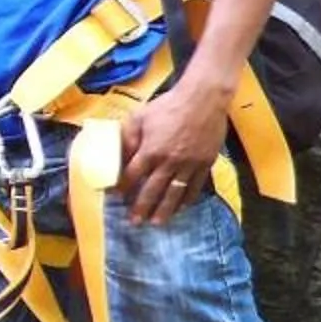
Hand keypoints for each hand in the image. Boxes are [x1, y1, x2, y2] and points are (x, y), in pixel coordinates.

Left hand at [116, 80, 229, 225]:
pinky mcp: (205, 163)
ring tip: (157, 222)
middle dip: (142, 208)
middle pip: (152, 190)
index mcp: (150, 150)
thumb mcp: (140, 117)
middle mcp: (169, 161)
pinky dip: (188, 199)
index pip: (132, 176)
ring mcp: (189, 164)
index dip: (122, 188)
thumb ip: (127, 138)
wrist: (203, 99)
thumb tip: (117, 155)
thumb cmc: (168, 105)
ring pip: (175, 193)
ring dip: (165, 210)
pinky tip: (181, 208)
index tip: (114, 197)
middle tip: (135, 222)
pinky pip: (196, 186)